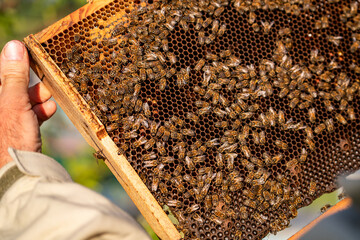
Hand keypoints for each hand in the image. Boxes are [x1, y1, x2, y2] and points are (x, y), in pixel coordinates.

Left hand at [0, 40, 56, 167]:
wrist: (19, 174)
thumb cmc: (12, 138)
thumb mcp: (15, 102)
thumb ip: (14, 76)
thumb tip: (14, 46)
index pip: (1, 76)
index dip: (15, 68)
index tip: (32, 62)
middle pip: (8, 89)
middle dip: (28, 85)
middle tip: (45, 83)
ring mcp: (2, 122)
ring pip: (18, 102)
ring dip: (35, 99)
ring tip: (50, 99)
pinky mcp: (11, 132)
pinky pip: (23, 116)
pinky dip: (36, 112)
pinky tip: (50, 110)